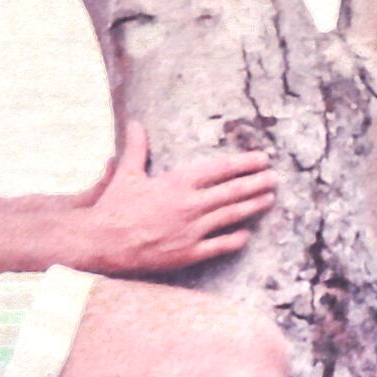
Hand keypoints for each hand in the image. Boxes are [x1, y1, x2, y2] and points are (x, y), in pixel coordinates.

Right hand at [81, 120, 277, 272]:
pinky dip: (235, 239)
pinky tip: (247, 234)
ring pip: (231, 216)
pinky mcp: (187, 254)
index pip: (220, 169)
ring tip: (269, 199)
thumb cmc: (114, 207)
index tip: (262, 158)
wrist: (101, 243)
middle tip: (275, 177)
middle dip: (256, 183)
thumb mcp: (126, 174)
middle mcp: (189, 206)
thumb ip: (136, 148)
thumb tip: (134, 123)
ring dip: (252, 207)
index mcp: (177, 183)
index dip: (244, 163)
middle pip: (232, 192)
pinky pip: (218, 246)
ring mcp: (190, 231)